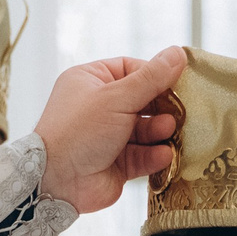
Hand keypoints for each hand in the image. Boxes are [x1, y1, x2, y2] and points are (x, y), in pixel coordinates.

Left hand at [34, 48, 186, 212]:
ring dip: (159, 131)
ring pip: (145, 130)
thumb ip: (151, 78)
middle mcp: (99, 107)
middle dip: (161, 107)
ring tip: (169, 131)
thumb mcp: (117, 97)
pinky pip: (142, 156)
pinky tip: (163, 155)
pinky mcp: (116, 164)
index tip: (178, 80)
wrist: (56, 181)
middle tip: (180, 110)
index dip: (155, 74)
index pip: (131, 69)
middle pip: (142, 101)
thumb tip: (178, 54)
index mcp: (91, 81)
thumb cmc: (78, 131)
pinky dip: (154, 156)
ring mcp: (108, 137)